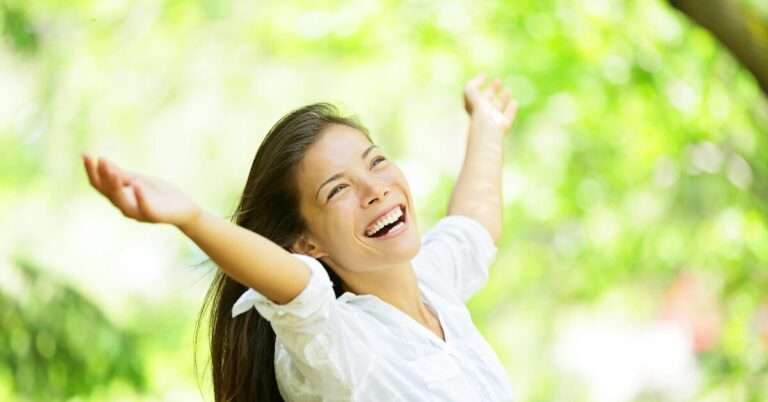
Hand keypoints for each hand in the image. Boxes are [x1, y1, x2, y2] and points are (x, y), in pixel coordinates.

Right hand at [82, 153, 201, 229]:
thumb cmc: (159, 194)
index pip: (99, 185)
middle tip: (100, 159)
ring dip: (116, 186)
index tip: (85, 155)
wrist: (184, 208)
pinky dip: (140, 196)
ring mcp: (138, 213)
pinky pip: (145, 208)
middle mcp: (125, 207)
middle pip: (107, 192)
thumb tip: (102, 162)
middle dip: (103, 175)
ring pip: (120, 202)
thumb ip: (122, 175)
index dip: (91, 171)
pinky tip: (136, 184)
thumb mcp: (139, 180)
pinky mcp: (154, 216)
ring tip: (113, 170)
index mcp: (120, 197)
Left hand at [463, 73, 517, 132]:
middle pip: (487, 100)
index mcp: (472, 106)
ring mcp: (492, 121)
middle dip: (492, 89)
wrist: (487, 125)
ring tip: (508, 89)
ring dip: (503, 99)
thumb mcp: (470, 91)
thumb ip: (473, 83)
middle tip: (498, 80)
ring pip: (498, 109)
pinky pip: (508, 117)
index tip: (484, 74)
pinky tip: (515, 102)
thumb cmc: (477, 108)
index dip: (478, 83)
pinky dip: (512, 110)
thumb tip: (481, 78)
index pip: (475, 93)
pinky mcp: (503, 127)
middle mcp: (481, 114)